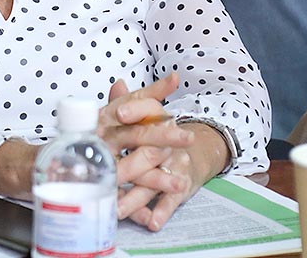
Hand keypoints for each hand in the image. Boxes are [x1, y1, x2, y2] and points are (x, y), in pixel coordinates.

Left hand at [108, 79, 229, 230]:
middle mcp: (168, 141)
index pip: (149, 109)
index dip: (134, 109)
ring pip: (155, 181)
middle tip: (111, 173)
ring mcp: (175, 164)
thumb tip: (117, 84)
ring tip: (119, 209)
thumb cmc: (159, 132)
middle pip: (150, 150)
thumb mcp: (147, 116)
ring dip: (136, 197)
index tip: (120, 112)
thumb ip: (128, 102)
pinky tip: (152, 222)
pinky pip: (170, 201)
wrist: (195, 149)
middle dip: (131, 163)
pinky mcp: (181, 186)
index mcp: (158, 120)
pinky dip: (161, 212)